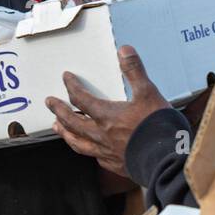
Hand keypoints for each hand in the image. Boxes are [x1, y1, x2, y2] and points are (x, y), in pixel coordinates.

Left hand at [45, 46, 170, 178]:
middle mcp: (100, 134)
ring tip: (56, 127)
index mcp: (106, 115)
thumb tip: (124, 50)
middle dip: (59, 110)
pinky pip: (94, 156)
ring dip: (65, 132)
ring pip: (78, 142)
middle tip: (50, 103)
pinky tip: (88, 148)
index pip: (81, 99)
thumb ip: (134, 71)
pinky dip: (87, 149)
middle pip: (72, 121)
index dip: (71, 87)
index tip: (66, 78)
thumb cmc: (156, 126)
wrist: (165, 158)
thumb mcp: (148, 93)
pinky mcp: (114, 164)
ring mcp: (105, 151)